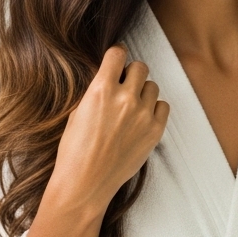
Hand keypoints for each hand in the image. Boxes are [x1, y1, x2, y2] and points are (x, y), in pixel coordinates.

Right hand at [51, 45, 168, 213]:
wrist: (85, 183)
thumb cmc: (74, 151)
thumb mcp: (78, 112)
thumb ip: (98, 91)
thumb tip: (111, 77)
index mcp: (101, 90)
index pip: (118, 53)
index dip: (116, 56)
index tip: (116, 61)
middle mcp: (125, 98)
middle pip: (140, 66)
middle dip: (131, 73)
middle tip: (123, 86)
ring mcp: (143, 114)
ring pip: (152, 86)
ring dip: (142, 92)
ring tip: (130, 108)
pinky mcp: (155, 130)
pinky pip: (163, 106)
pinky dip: (154, 109)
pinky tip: (140, 119)